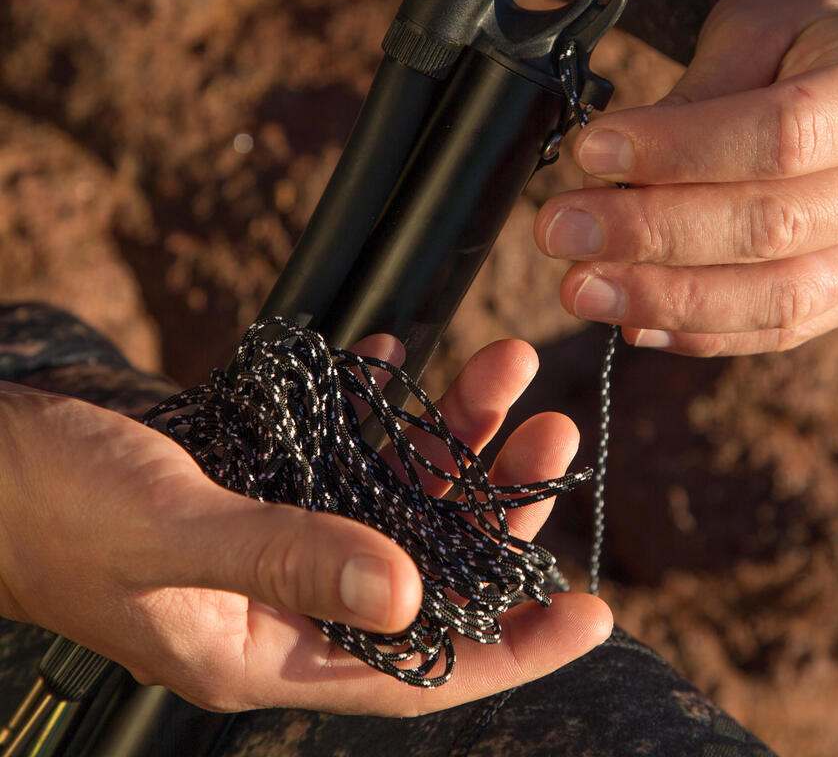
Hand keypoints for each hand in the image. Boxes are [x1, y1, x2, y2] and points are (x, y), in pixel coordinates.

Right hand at [0, 339, 609, 714]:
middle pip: (423, 561)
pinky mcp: (258, 475)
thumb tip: (411, 599)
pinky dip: (375, 403)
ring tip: (504, 368)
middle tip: (553, 434)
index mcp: (266, 647)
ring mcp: (274, 531)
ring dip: (449, 433)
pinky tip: (395, 358)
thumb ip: (288, 560)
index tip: (592, 613)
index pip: (418, 669)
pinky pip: (341, 442)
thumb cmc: (50, 507)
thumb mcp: (173, 533)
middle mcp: (283, 596)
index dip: (510, 648)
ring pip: (391, 490)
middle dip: (496, 503)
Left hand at [535, 0, 837, 354]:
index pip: (780, 137)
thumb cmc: (814, 22)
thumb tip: (609, 173)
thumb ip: (695, 101)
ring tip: (581, 288)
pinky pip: (781, 328)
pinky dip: (699, 331)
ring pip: (777, 297)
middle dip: (650, 236)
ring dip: (665, 299)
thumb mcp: (758, 25)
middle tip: (559, 230)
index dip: (677, 151)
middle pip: (772, 228)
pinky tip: (631, 321)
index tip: (590, 150)